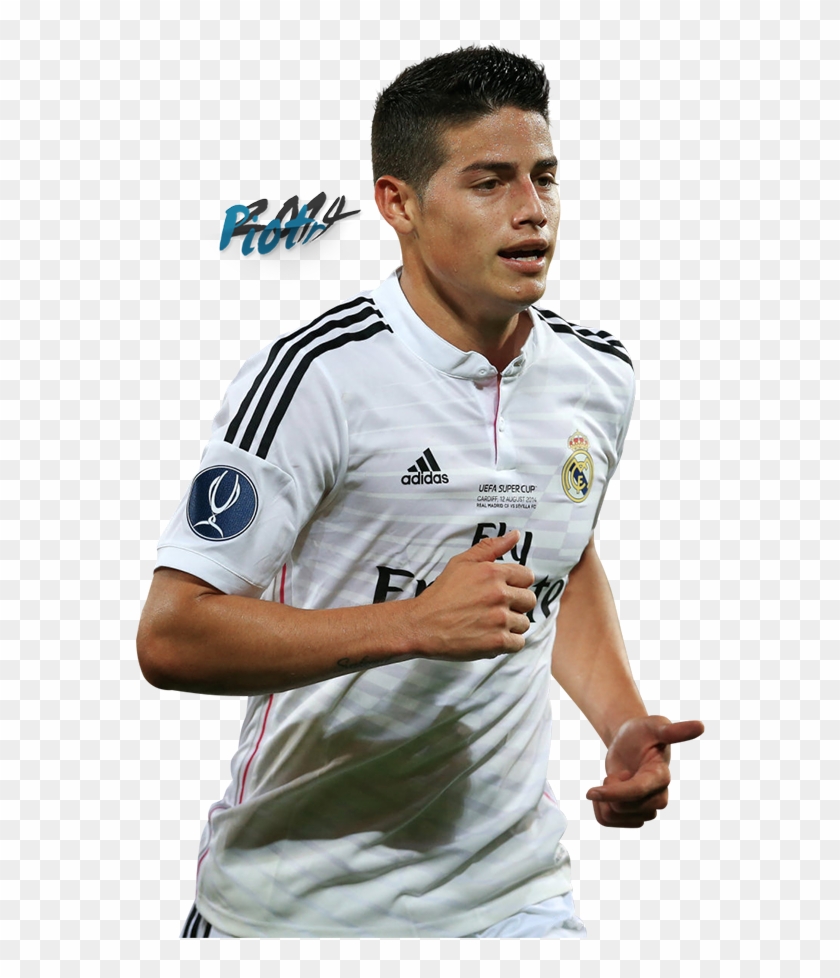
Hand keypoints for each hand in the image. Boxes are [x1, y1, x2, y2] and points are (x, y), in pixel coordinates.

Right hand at [407, 530, 536, 660]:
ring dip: (510, 625)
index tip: (504, 591)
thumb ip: (490, 547)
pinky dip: (507, 643)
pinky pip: (518, 643)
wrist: (422, 624)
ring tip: (490, 624)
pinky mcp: (497, 641)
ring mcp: (499, 619)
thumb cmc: (441, 594)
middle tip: (495, 609)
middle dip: (516, 605)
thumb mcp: (461, 563)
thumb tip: (515, 535)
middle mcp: (499, 594)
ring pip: (524, 623)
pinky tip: (491, 636)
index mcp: (493, 573)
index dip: (516, 584)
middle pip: (529, 600)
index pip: (527, 576)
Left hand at [585, 715, 704, 827]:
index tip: (590, 791)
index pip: (637, 791)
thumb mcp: (654, 725)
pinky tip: (607, 792)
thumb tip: (701, 726)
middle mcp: (657, 798)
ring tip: (617, 780)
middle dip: (608, 787)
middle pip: (620, 806)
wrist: (630, 742)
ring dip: (604, 796)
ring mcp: (645, 809)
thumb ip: (674, 730)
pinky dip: (598, 806)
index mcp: (661, 777)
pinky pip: (606, 820)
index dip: (615, 792)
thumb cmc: (642, 732)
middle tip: (620, 770)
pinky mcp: (632, 815)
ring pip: (612, 815)